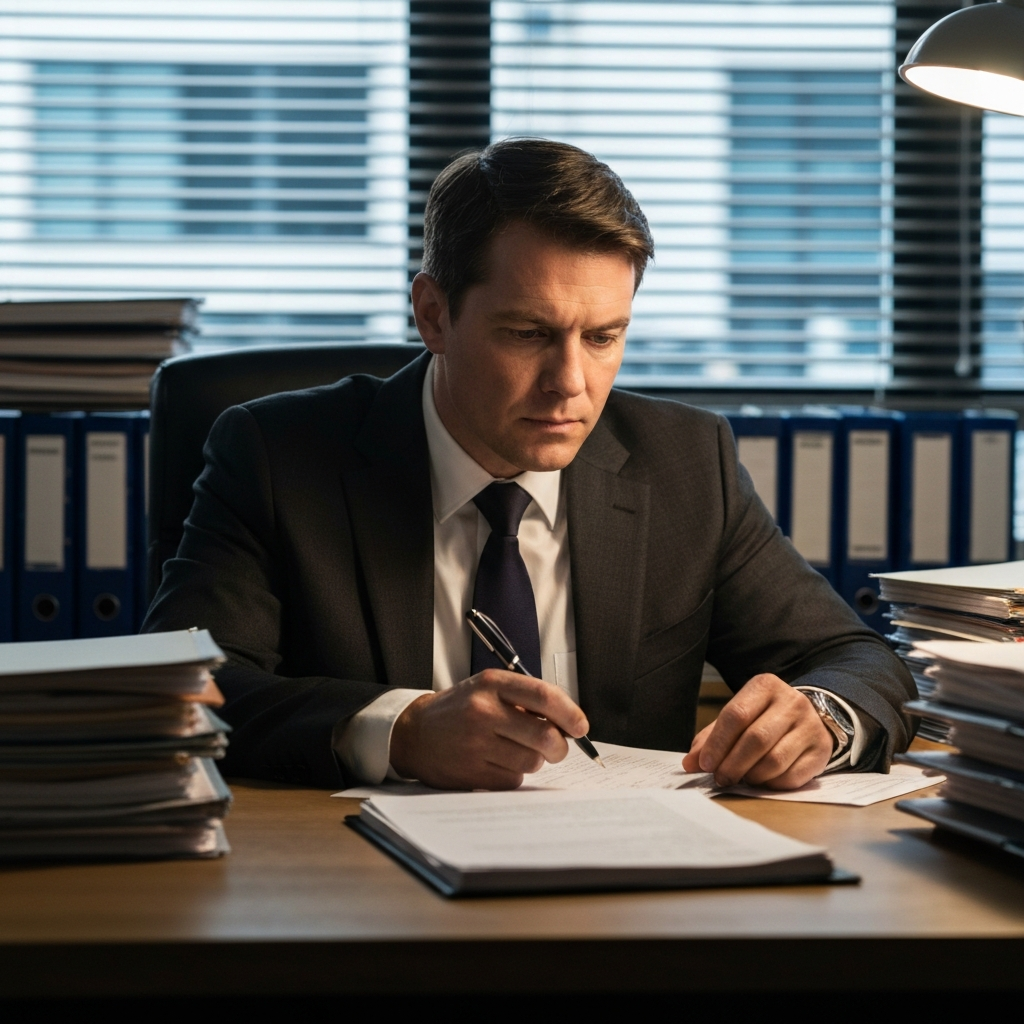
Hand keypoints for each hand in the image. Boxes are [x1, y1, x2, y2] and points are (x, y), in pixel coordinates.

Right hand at [389, 668, 588, 789]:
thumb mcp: (488, 689)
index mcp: (492, 684)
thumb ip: (526, 699)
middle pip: (545, 735)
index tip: (580, 726)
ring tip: (513, 750)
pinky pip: (513, 779)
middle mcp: (483, 711)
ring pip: (532, 761)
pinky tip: (496, 763)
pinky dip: (513, 774)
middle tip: (557, 749)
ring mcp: (476, 743)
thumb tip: (568, 722)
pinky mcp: (471, 772)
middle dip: (560, 747)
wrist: (415, 734)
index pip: (544, 696)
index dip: (570, 713)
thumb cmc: (460, 710)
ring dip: (533, 760)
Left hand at [682, 674, 832, 789]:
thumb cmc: (765, 717)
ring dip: (752, 776)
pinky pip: (792, 776)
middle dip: (732, 764)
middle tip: (720, 778)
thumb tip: (690, 762)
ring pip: (775, 760)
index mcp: (765, 686)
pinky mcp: (822, 750)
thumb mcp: (739, 717)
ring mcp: (810, 726)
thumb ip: (712, 737)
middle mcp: (791, 702)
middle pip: (755, 739)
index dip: (717, 743)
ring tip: (742, 778)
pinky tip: (764, 781)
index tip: (704, 764)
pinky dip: (772, 784)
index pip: (736, 714)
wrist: (810, 717)